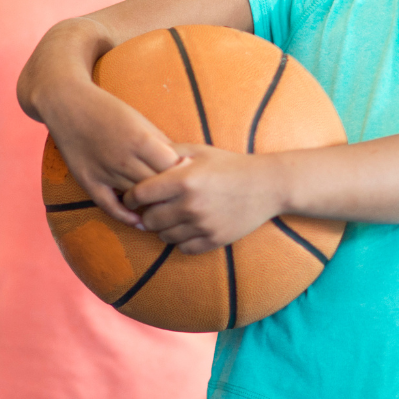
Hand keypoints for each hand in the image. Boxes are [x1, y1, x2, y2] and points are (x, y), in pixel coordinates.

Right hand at [42, 79, 181, 227]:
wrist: (68, 105)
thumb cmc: (109, 110)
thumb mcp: (140, 119)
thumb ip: (160, 142)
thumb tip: (181, 164)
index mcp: (140, 140)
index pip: (172, 167)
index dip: (183, 173)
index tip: (189, 177)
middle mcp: (123, 158)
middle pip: (156, 185)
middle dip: (170, 191)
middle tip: (182, 198)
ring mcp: (105, 172)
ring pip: (137, 197)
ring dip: (152, 204)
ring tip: (167, 210)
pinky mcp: (88, 181)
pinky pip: (109, 206)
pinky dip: (126, 216)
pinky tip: (139, 221)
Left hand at [125, 145, 285, 253]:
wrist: (268, 185)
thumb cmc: (230, 165)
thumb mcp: (199, 150)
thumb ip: (169, 153)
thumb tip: (141, 160)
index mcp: (183, 180)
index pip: (139, 195)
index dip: (130, 197)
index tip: (132, 197)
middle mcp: (190, 205)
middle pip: (149, 220)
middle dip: (148, 213)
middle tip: (156, 206)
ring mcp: (202, 225)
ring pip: (164, 236)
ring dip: (164, 227)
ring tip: (174, 215)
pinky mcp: (213, 240)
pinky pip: (182, 248)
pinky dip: (181, 240)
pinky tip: (188, 227)